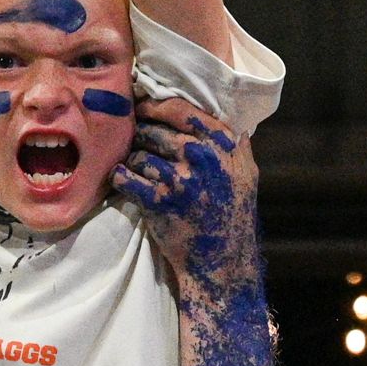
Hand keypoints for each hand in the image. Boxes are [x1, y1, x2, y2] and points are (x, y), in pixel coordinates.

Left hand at [115, 96, 255, 286]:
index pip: (180, 109)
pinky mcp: (157, 201)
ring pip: (138, 153)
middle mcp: (201, 156)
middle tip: (134, 140)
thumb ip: (235, 144)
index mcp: (221, 144)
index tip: (142, 107)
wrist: (221, 259)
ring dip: (132, 159)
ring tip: (135, 167)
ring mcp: (179, 179)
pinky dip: (120, 177)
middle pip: (153, 130)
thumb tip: (224, 120)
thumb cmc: (233, 213)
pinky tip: (123, 180)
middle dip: (139, 134)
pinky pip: (125, 176)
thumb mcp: (246, 173)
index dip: (154, 106)